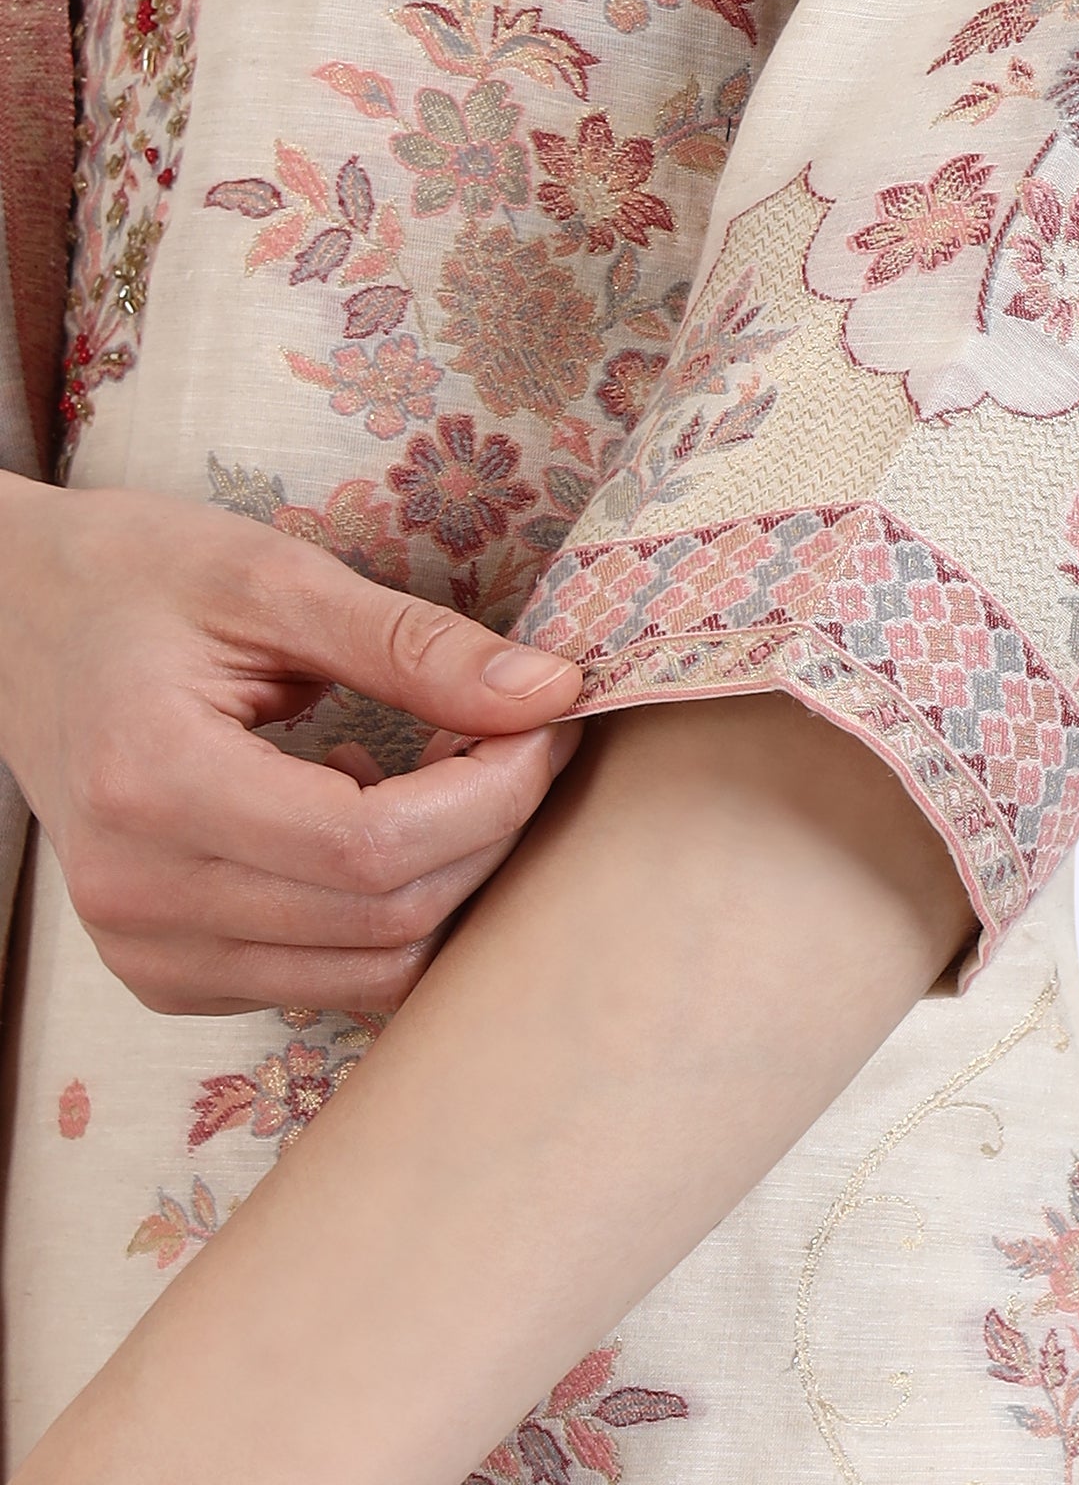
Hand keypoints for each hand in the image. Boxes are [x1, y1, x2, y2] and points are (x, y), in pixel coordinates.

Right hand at [0, 472, 582, 1014]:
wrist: (11, 622)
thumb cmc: (133, 578)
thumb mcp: (271, 577)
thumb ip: (412, 644)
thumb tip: (548, 692)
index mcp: (151, 783)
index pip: (370, 848)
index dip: (491, 794)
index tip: (543, 720)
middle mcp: (138, 896)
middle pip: (385, 917)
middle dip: (490, 829)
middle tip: (520, 732)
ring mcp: (148, 952)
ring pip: (373, 970)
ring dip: (452, 875)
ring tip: (454, 768)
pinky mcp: (171, 974)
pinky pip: (332, 977)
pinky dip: (391, 908)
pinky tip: (377, 813)